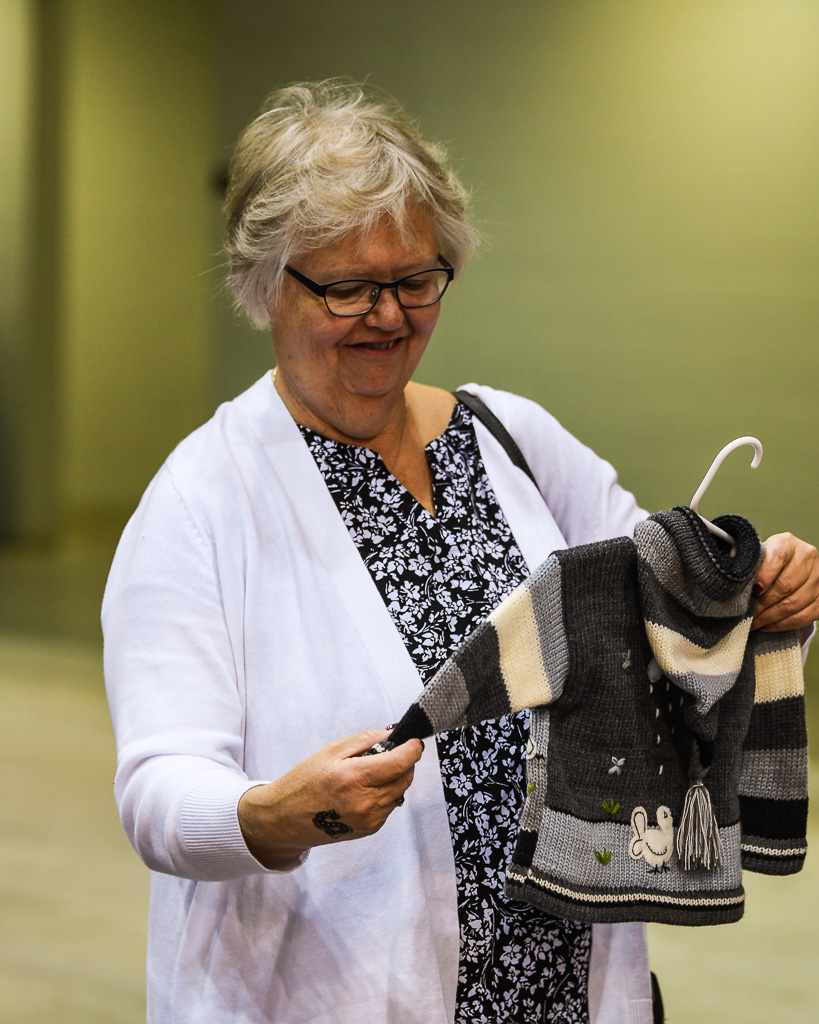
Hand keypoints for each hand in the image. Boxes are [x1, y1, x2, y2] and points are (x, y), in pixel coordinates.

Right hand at [237, 728, 422, 867]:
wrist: (285, 819)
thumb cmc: (304, 782)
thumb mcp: (331, 750)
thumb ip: (365, 739)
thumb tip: (393, 734)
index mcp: (354, 778)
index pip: (400, 762)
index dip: (412, 748)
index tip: (413, 740)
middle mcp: (365, 802)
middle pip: (405, 777)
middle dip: (403, 761)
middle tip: (387, 752)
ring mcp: (369, 819)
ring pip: (400, 791)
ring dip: (394, 778)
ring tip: (369, 773)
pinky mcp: (370, 829)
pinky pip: (390, 805)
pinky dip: (385, 793)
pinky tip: (364, 790)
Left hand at [752, 533, 818, 631]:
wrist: (789, 565)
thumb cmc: (766, 562)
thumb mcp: (758, 556)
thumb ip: (751, 566)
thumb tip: (737, 585)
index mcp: (788, 542)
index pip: (778, 557)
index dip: (765, 576)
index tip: (753, 591)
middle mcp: (808, 557)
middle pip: (786, 585)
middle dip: (763, 604)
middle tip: (748, 615)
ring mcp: (818, 577)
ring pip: (794, 603)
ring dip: (771, 617)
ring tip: (755, 623)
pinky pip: (805, 616)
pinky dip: (784, 624)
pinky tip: (768, 626)